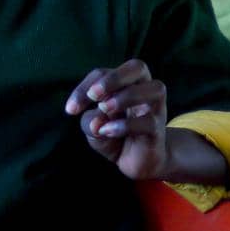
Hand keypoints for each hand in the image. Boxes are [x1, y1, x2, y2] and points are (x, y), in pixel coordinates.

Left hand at [65, 59, 168, 179]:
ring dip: (125, 96)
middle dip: (114, 77)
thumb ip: (89, 121)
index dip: (85, 86)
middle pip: (138, 67)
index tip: (70, 110)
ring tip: (104, 109)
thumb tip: (96, 122)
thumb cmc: (112, 135)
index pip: (104, 74)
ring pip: (155, 89)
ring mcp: (155, 110)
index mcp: (123, 84)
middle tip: (94, 95)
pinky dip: (125, 125)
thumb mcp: (92, 127)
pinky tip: (107, 131)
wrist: (134, 163)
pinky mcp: (159, 131)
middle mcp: (143, 91)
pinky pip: (149, 121)